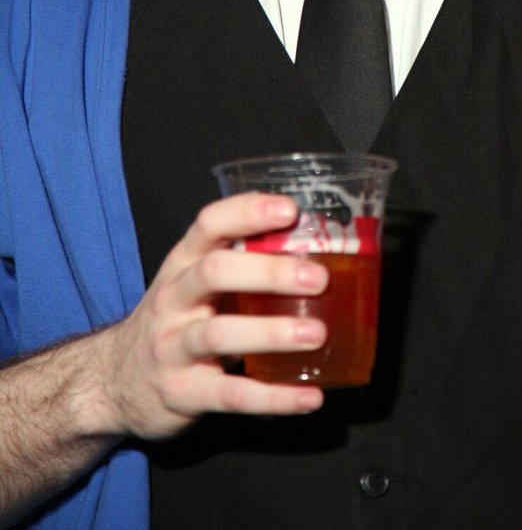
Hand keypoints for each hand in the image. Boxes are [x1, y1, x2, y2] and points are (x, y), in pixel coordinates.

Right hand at [89, 193, 329, 440]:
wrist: (114, 381)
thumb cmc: (176, 320)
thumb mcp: (195, 283)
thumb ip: (243, 265)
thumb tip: (320, 254)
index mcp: (183, 263)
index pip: (209, 224)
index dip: (248, 212)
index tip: (290, 211)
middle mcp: (174, 299)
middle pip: (214, 272)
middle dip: (268, 272)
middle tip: (317, 278)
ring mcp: (173, 347)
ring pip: (218, 333)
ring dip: (272, 332)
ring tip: (318, 333)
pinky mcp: (181, 393)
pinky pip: (230, 394)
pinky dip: (273, 397)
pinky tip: (309, 396)